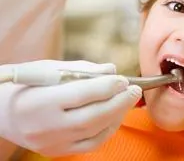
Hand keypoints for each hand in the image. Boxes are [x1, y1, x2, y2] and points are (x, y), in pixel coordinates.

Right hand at [0, 60, 141, 156]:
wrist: (4, 113)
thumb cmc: (29, 85)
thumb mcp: (50, 69)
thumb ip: (82, 69)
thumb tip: (112, 70)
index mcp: (39, 101)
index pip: (80, 95)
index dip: (106, 87)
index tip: (123, 79)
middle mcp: (44, 126)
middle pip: (91, 117)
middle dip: (118, 103)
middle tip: (134, 90)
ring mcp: (51, 143)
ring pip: (93, 132)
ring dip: (117, 115)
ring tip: (128, 100)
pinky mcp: (57, 152)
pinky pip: (90, 144)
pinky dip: (108, 129)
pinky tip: (116, 115)